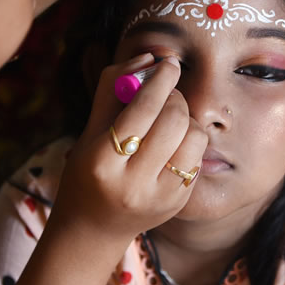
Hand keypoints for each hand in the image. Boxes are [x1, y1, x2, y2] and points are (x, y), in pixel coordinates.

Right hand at [47, 53, 207, 242]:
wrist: (93, 228)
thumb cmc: (87, 171)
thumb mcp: (89, 130)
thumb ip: (113, 88)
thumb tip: (149, 57)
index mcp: (103, 162)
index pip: (143, 109)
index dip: (160, 80)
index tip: (169, 63)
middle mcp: (132, 184)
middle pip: (174, 120)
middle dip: (174, 97)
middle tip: (165, 95)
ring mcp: (159, 198)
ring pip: (194, 138)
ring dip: (187, 120)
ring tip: (169, 122)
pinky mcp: (178, 204)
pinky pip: (197, 158)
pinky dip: (188, 143)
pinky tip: (170, 147)